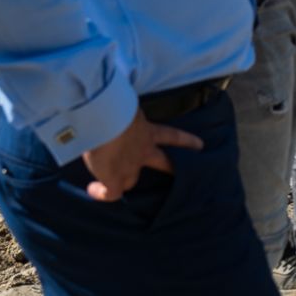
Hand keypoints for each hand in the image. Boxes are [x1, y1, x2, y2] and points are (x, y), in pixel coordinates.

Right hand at [82, 110, 200, 201]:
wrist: (104, 121)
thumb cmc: (114, 108)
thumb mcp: (125, 106)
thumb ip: (125, 109)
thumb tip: (114, 101)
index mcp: (148, 131)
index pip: (171, 136)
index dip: (186, 141)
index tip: (200, 145)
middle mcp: (141, 151)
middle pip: (162, 162)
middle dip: (171, 168)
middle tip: (179, 176)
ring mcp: (128, 167)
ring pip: (131, 181)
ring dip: (126, 182)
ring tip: (121, 186)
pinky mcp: (114, 179)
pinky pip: (111, 193)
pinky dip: (101, 193)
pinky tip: (94, 190)